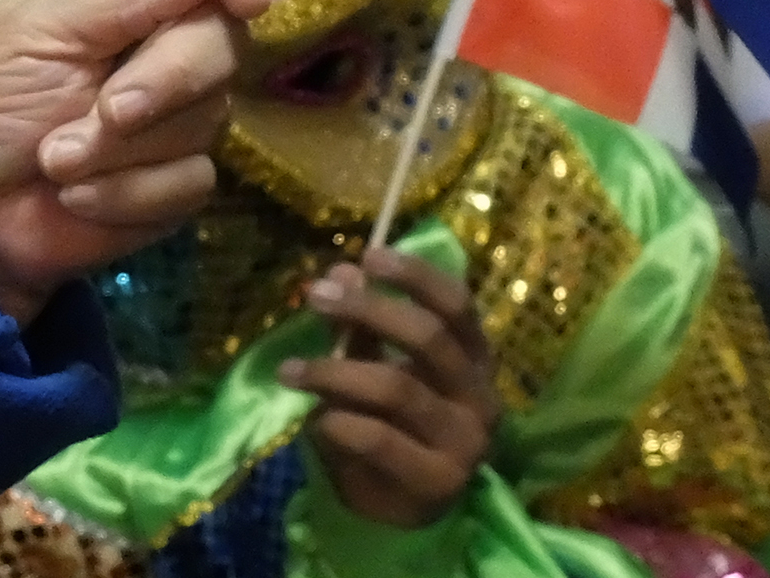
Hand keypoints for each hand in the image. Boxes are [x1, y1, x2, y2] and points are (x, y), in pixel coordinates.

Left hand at [0, 0, 264, 320]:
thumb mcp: (37, 29)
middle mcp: (161, 46)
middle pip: (224, 42)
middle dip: (165, 79)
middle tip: (106, 109)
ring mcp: (173, 120)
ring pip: (209, 118)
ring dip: (122, 148)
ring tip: (57, 159)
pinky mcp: (172, 187)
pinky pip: (190, 182)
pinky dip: (126, 193)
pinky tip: (77, 198)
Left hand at [282, 248, 500, 527]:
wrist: (399, 514)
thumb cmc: (393, 429)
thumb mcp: (378, 369)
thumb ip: (363, 326)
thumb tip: (342, 270)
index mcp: (475, 360)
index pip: (457, 306)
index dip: (415, 276)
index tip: (368, 255)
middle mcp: (480, 397)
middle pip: (429, 338)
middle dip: (368, 310)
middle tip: (316, 298)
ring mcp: (464, 443)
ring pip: (396, 387)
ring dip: (335, 370)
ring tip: (290, 369)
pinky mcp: (436, 481)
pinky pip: (377, 438)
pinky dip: (338, 421)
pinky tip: (314, 419)